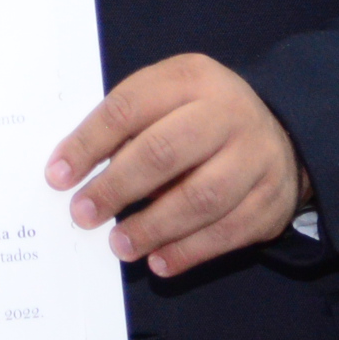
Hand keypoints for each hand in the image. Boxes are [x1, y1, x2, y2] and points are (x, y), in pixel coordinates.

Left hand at [46, 53, 308, 279]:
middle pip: (166, 152)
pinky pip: (228, 232)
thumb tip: (74, 171)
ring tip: (118, 244)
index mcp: (191, 78)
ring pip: (201, 198)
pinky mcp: (271, 200)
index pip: (130, 107)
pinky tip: (159, 261)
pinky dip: (189, 251)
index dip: (89, 143)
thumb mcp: (167, 98)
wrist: (281, 130)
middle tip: (83, 214)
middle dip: (118, 187)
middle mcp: (228, 113)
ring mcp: (257, 157)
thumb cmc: (199, 115)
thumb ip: (128, 126)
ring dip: (153, 227)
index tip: (57, 176)